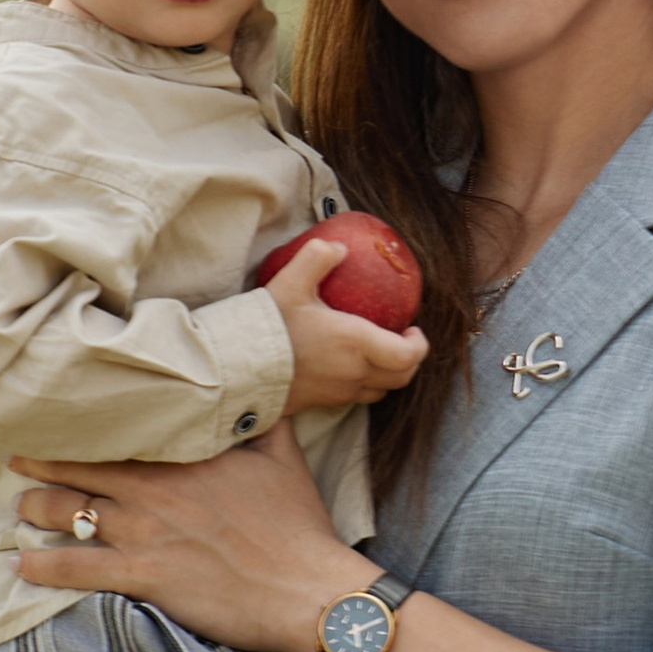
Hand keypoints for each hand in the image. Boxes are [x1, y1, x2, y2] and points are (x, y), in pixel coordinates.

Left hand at [10, 420, 352, 651]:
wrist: (305, 588)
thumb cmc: (299, 526)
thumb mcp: (284, 457)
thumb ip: (262, 421)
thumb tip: (261, 387)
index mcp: (186, 458)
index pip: (120, 434)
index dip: (84, 429)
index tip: (59, 421)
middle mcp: (155, 489)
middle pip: (80, 468)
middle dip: (42, 463)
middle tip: (16, 460)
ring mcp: (144, 532)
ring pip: (69, 512)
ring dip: (37, 509)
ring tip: (21, 508)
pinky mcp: (141, 576)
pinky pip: (76, 568)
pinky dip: (43, 565)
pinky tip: (22, 564)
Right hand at [263, 236, 427, 416]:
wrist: (234, 369)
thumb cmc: (266, 326)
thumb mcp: (290, 282)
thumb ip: (317, 257)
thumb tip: (339, 247)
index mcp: (356, 344)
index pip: (408, 355)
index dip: (419, 344)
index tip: (411, 328)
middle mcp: (353, 373)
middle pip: (401, 377)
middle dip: (409, 359)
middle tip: (400, 339)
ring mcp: (338, 393)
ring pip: (380, 391)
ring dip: (387, 374)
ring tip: (378, 353)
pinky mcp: (321, 404)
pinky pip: (356, 398)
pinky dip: (364, 384)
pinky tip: (348, 366)